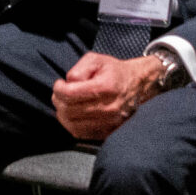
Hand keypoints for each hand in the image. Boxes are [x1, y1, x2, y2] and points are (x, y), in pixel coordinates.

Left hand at [52, 51, 168, 141]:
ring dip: (62, 114)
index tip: (59, 84)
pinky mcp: (107, 132)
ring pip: (72, 124)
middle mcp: (108, 108)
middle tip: (59, 93)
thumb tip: (67, 84)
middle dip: (58, 101)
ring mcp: (108, 122)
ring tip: (64, 103)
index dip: (58, 89)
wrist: (137, 85)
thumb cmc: (114, 71)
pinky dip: (71, 124)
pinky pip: (80, 133)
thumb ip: (79, 69)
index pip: (70, 94)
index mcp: (105, 87)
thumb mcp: (96, 60)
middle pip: (69, 111)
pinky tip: (72, 114)